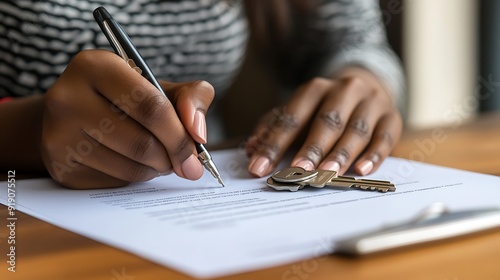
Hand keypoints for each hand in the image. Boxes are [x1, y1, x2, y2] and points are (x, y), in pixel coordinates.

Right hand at [41, 50, 213, 188]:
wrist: (73, 116)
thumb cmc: (125, 99)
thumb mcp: (159, 86)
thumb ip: (191, 97)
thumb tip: (197, 132)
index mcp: (97, 66)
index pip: (151, 107)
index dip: (180, 136)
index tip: (196, 154)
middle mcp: (68, 97)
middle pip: (142, 143)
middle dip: (171, 158)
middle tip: (182, 162)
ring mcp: (58, 135)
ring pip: (130, 168)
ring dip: (156, 169)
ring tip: (158, 157)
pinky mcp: (59, 166)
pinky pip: (114, 182)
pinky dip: (134, 177)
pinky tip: (132, 163)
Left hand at [245, 67, 401, 176]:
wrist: (367, 86)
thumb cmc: (324, 108)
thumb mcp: (298, 113)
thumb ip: (274, 129)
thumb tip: (252, 148)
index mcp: (315, 89)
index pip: (291, 118)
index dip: (274, 144)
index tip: (259, 168)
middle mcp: (345, 90)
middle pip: (327, 121)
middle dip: (311, 148)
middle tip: (298, 171)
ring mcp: (371, 102)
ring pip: (356, 129)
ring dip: (341, 153)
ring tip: (327, 174)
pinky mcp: (392, 116)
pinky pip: (386, 136)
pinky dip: (374, 155)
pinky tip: (361, 170)